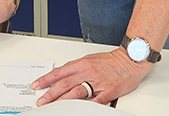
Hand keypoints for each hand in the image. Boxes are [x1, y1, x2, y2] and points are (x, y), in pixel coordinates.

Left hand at [31, 47, 152, 104]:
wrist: (131, 59)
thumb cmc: (111, 60)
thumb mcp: (90, 60)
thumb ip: (77, 69)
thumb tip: (64, 77)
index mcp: (82, 64)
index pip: (59, 72)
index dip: (46, 79)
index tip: (37, 85)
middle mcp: (88, 72)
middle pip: (65, 84)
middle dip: (51, 93)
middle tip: (41, 101)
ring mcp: (98, 82)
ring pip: (76, 92)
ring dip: (63, 100)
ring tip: (54, 107)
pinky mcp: (109, 91)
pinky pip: (96, 100)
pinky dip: (87, 105)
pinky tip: (79, 110)